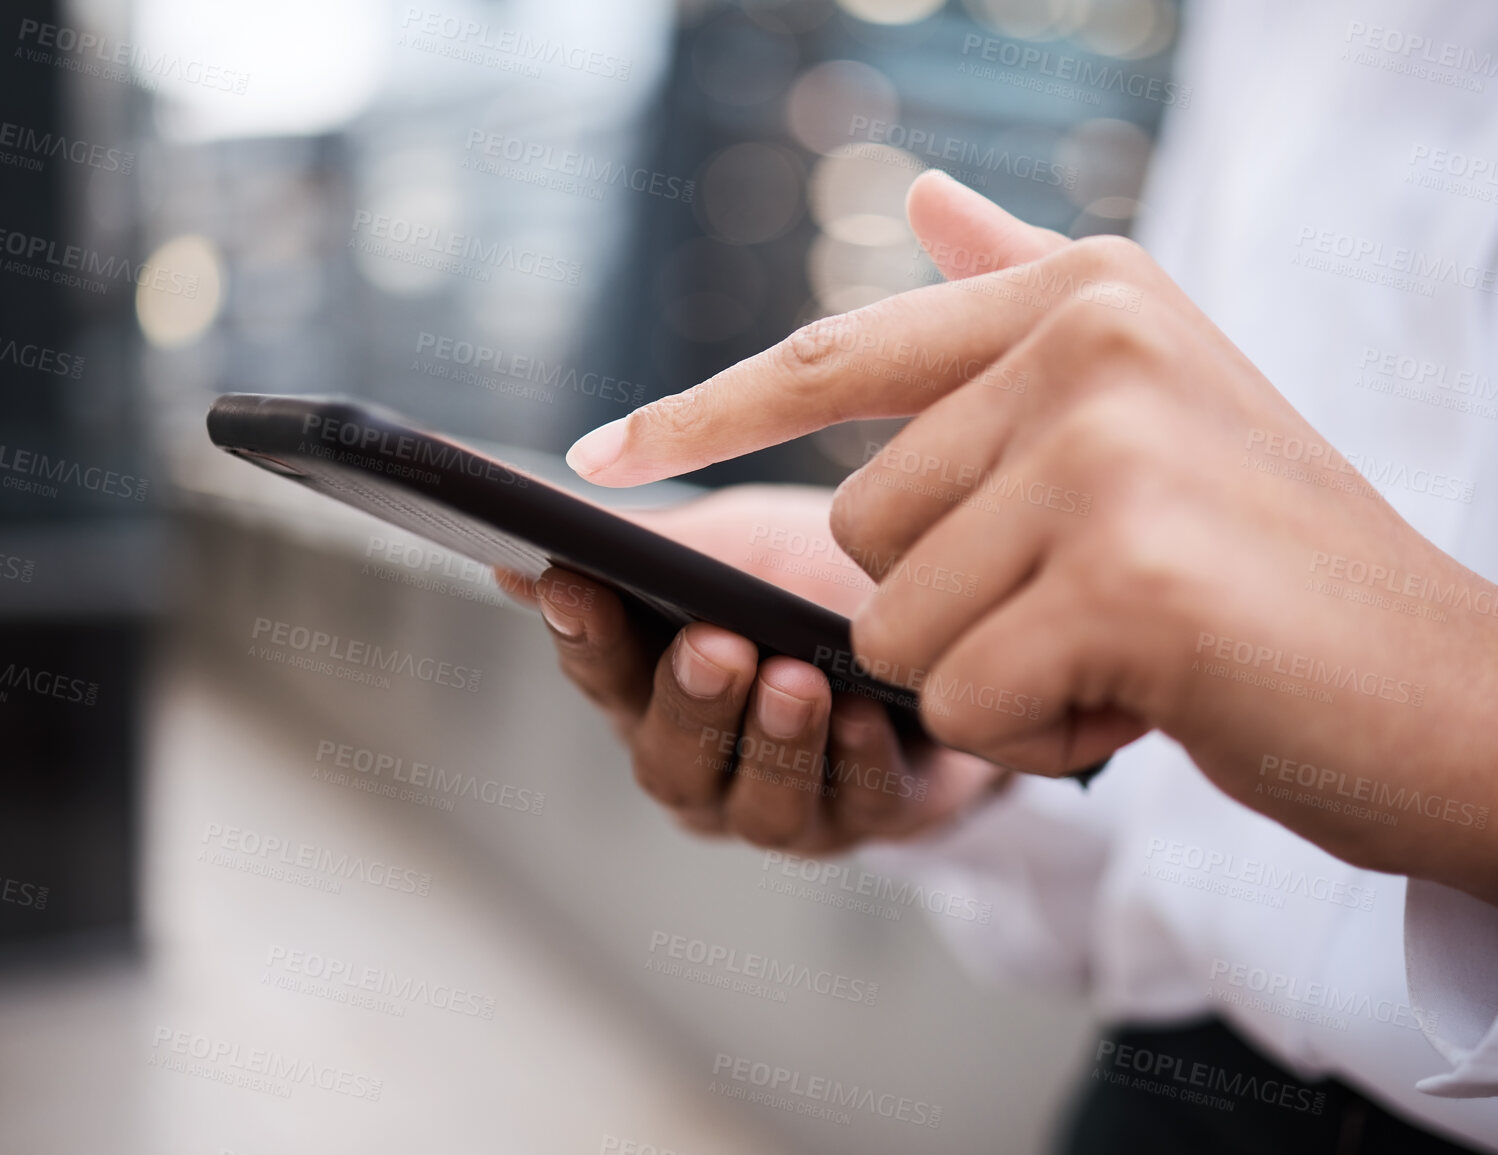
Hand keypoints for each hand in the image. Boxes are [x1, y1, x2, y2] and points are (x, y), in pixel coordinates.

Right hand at [498, 484, 1009, 853]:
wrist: (948, 617)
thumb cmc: (814, 583)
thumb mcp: (734, 549)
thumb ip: (644, 554)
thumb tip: (517, 556)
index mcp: (653, 695)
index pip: (600, 674)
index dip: (583, 635)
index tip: (571, 580)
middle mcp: (708, 769)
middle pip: (673, 760)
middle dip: (691, 703)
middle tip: (713, 644)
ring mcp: (790, 807)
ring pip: (763, 805)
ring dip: (776, 742)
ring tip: (794, 681)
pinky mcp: (878, 816)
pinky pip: (864, 805)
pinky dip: (860, 762)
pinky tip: (866, 715)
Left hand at [561, 171, 1497, 924]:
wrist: (1452, 689)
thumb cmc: (1279, 564)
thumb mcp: (1155, 403)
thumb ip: (1020, 296)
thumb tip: (913, 190)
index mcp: (1083, 293)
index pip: (834, 354)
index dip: (704, 412)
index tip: (597, 455)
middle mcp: (1088, 342)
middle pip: (856, 530)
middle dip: (954, 609)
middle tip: (1098, 611)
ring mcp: (1106, 452)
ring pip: (894, 627)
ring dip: (996, 678)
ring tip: (1128, 656)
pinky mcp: (1124, 576)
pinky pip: (962, 703)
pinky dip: (1038, 739)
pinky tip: (1147, 706)